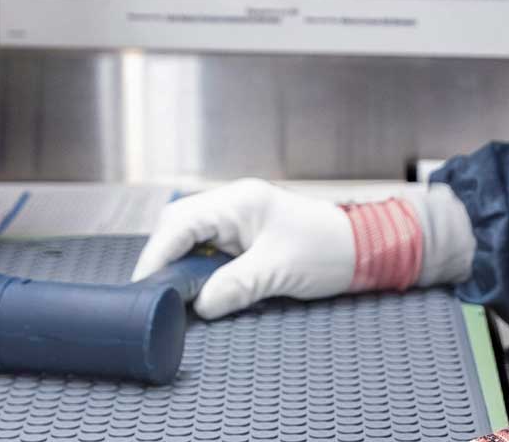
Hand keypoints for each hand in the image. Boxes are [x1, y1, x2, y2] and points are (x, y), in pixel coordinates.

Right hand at [134, 179, 362, 318]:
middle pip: (178, 227)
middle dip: (163, 260)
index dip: (155, 256)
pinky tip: (199, 290)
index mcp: (239, 202)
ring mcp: (239, 218)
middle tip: (153, 295)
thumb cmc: (327, 250)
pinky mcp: (246, 235)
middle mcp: (234, 204)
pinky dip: (199, 269)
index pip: (179, 224)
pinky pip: (209, 248)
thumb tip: (199, 306)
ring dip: (181, 266)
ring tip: (173, 296)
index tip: (143, 286)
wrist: (365, 248)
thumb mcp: (277, 272)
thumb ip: (234, 287)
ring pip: (191, 238)